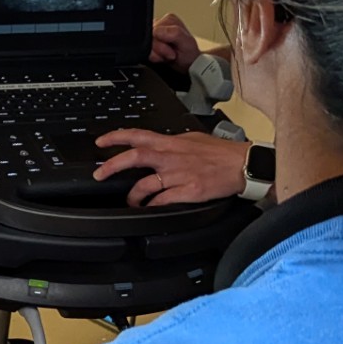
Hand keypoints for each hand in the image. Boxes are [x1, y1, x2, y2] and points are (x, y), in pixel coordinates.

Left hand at [93, 130, 246, 205]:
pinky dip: (152, 205)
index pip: (138, 135)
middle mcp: (172, 157)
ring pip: (145, 184)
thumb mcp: (193, 139)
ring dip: (133, 195)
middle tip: (99, 174)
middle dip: (112, 166)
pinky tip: (149, 208)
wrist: (243, 164)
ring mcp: (179, 174)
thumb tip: (157, 144)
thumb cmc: (221, 153)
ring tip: (130, 201)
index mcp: (171, 142)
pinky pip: (162, 201)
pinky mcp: (188, 191)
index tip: (100, 141)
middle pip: (135, 157)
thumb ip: (172, 143)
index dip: (116, 137)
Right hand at [150, 12, 208, 71]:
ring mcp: (153, 34)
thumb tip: (157, 31)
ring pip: (146, 47)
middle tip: (171, 53)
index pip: (154, 31)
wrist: (187, 63)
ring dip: (157, 55)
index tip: (172, 49)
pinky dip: (153, 57)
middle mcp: (159, 24)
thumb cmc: (188, 52)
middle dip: (159, 50)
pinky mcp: (149, 43)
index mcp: (169, 20)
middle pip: (149, 39)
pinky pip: (145, 52)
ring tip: (167, 54)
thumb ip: (174, 33)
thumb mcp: (186, 42)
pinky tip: (161, 56)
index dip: (161, 44)